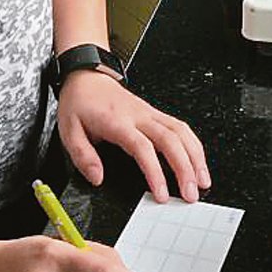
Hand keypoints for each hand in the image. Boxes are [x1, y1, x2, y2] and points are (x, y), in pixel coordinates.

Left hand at [58, 70, 209, 203]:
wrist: (86, 77)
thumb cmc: (80, 103)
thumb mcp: (68, 130)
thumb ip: (83, 156)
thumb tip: (97, 178)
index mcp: (117, 122)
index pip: (142, 147)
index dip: (155, 172)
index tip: (161, 195)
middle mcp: (139, 115)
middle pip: (170, 140)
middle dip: (185, 168)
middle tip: (190, 194)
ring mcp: (150, 112)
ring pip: (181, 131)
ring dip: (195, 156)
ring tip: (202, 180)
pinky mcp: (155, 113)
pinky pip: (180, 127)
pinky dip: (193, 144)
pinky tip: (198, 160)